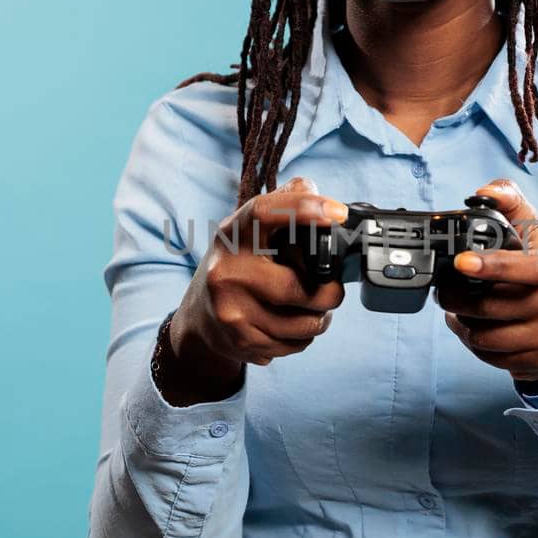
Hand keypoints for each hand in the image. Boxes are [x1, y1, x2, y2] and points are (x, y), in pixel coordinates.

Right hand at [168, 176, 348, 387]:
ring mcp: (230, 308)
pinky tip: (293, 327)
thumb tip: (317, 192)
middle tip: (333, 290)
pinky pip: (292, 345)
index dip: (304, 208)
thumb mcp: (250, 230)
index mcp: (234, 233)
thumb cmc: (237, 264)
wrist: (199, 314)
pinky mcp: (238, 339)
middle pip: (297, 288)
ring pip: (302, 323)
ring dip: (320, 319)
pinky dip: (303, 338)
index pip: (266, 211)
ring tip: (315, 310)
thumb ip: (284, 204)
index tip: (338, 214)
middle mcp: (228, 268)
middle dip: (329, 294)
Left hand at [436, 179, 537, 389]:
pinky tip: (473, 327)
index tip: (461, 262)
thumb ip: (511, 203)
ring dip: (462, 321)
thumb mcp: (535, 233)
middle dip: (458, 297)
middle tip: (444, 289)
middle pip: (495, 306)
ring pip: (487, 335)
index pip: (531, 268)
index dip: (494, 265)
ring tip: (458, 308)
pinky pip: (489, 355)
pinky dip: (472, 341)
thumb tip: (485, 191)